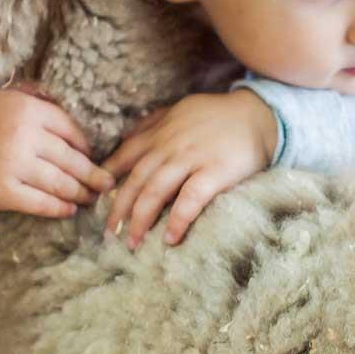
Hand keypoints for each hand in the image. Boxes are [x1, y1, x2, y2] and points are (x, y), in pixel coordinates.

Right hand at [0, 87, 113, 217]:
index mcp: (29, 110)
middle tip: (107, 183)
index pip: (71, 131)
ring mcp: (13, 165)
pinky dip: (58, 208)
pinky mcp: (2, 191)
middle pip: (71, 160)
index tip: (94, 156)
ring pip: (60, 183)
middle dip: (94, 175)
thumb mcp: (9, 95)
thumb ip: (40, 98)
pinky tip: (70, 208)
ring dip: (81, 193)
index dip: (87, 147)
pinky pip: (39, 203)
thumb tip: (77, 112)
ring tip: (92, 198)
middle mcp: (23, 137)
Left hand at [101, 90, 277, 247]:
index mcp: (160, 132)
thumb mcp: (180, 110)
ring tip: (132, 243)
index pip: (125, 156)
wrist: (259, 114)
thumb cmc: (218, 116)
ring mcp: (192, 158)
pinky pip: (191, 199)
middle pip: (136, 180)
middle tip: (109, 234)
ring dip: (140, 219)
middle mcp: (170, 145)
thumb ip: (152, 124)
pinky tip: (169, 238)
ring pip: (156, 190)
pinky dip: (178, 219)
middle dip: (119, 208)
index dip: (107, 179)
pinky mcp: (215, 172)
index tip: (94, 200)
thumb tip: (124, 138)